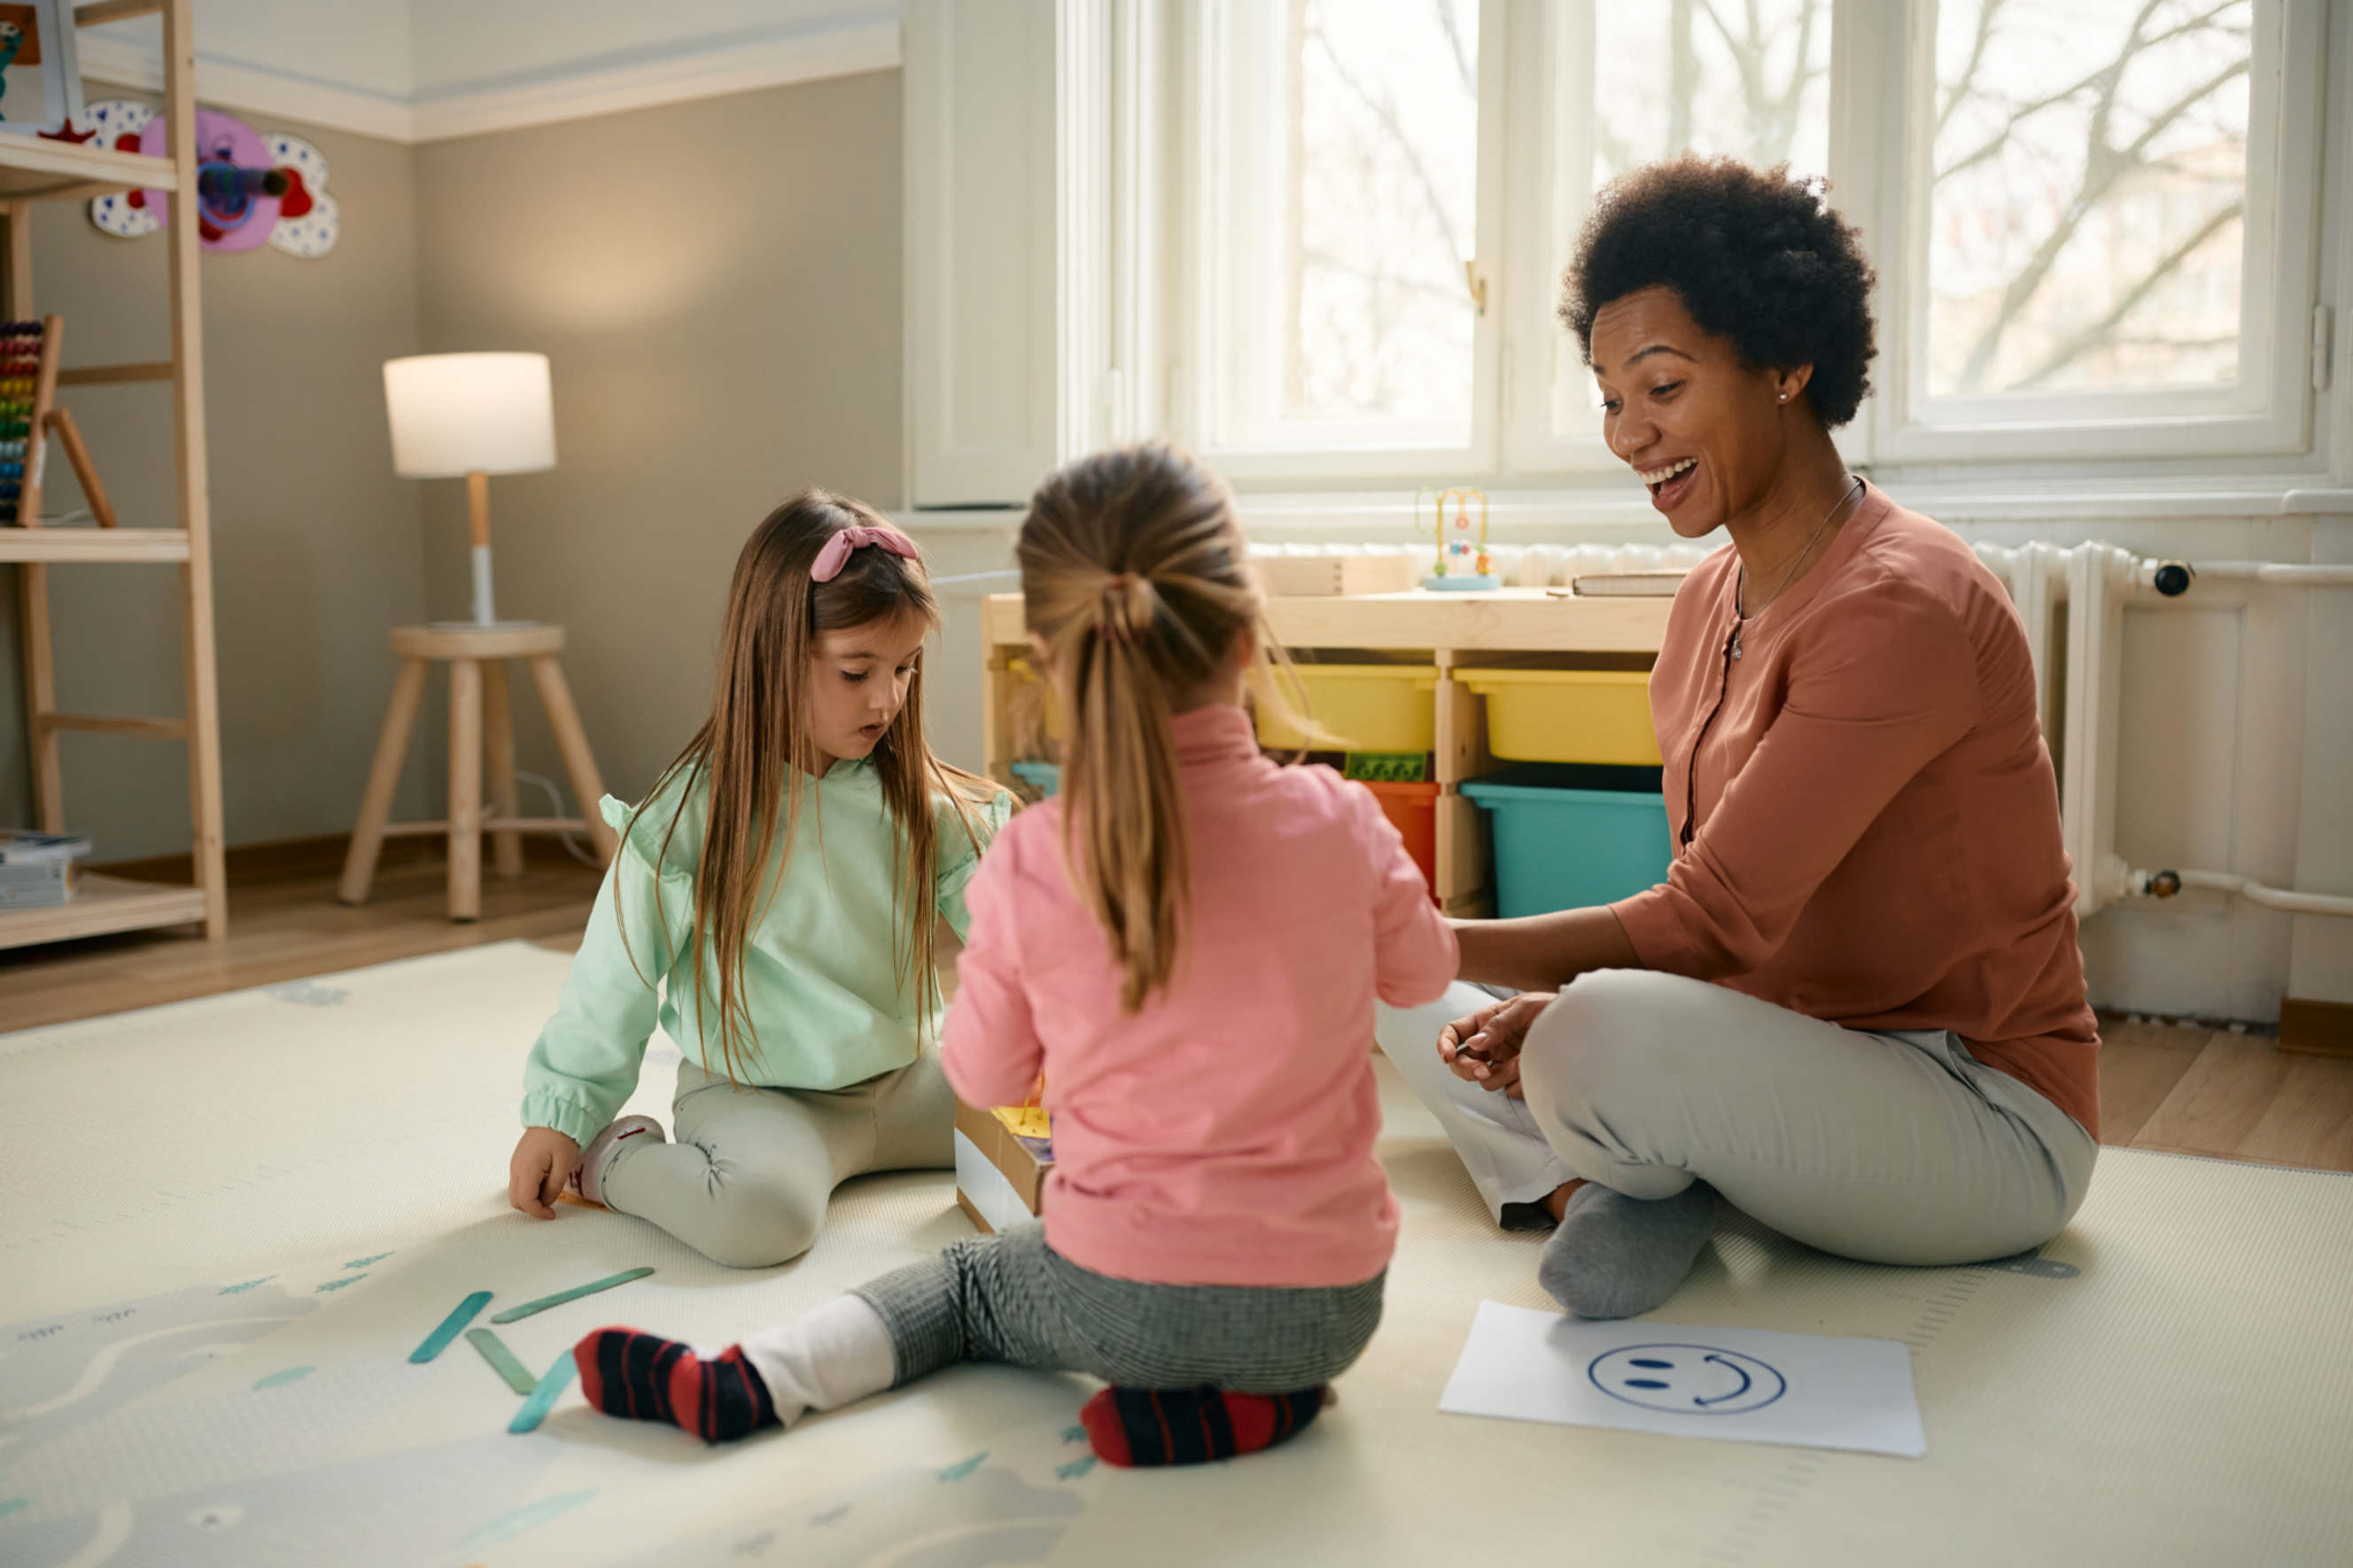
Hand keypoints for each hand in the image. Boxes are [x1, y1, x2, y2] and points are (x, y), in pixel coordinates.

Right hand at [509, 1127, 580, 1218]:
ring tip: (550, 1190)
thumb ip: (554, 1186)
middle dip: (532, 1207)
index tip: (552, 1215)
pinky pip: (519, 1182)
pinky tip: (545, 1181)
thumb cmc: (562, 1136)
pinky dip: (529, 1188)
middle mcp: (515, 1168)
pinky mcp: (518, 1160)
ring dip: (530, 1198)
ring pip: (516, 1192)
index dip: (538, 1212)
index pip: (525, 1201)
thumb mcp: (564, 1163)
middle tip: (551, 1205)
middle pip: (516, 1200)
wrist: (555, 1114)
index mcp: (526, 1170)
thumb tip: (546, 1202)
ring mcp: (515, 1164)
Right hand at [1437, 991, 1555, 1097]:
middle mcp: (1489, 1045)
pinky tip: (1532, 1067)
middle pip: (1461, 1064)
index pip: (1453, 1033)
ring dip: (1502, 1074)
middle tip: (1483, 1071)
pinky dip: (1520, 1082)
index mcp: (1484, 1022)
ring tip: (1524, 1060)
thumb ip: (1497, 1024)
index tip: (1447, 1056)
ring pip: (1486, 1081)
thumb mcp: (1523, 1008)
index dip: (1445, 1044)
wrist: (1578, 1026)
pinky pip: (1510, 1089)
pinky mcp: (1518, 1078)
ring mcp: (1503, 1063)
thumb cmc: (1548, 1008)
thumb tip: (1474, 1043)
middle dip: (1467, 1069)